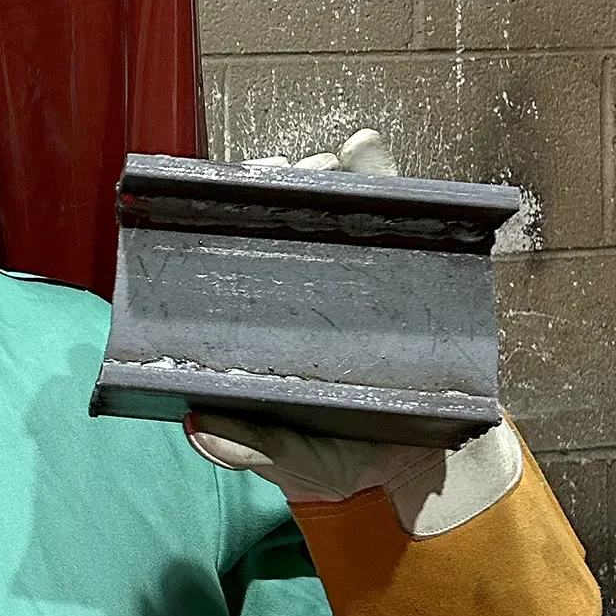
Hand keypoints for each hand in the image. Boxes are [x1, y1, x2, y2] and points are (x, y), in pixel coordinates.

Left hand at [195, 126, 517, 532]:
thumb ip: (247, 447)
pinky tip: (363, 148)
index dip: (215, 219)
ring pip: (329, 200)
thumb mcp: (287, 458)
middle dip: (268, 184)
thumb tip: (196, 425)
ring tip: (317, 165)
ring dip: (318, 172)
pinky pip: (392, 205)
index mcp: (256, 315)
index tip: (208, 194)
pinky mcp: (403, 261)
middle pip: (275, 215)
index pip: (228, 253)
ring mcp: (350, 266)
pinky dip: (378, 169)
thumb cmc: (333, 454)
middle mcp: (298, 281)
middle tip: (268, 174)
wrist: (419, 467)